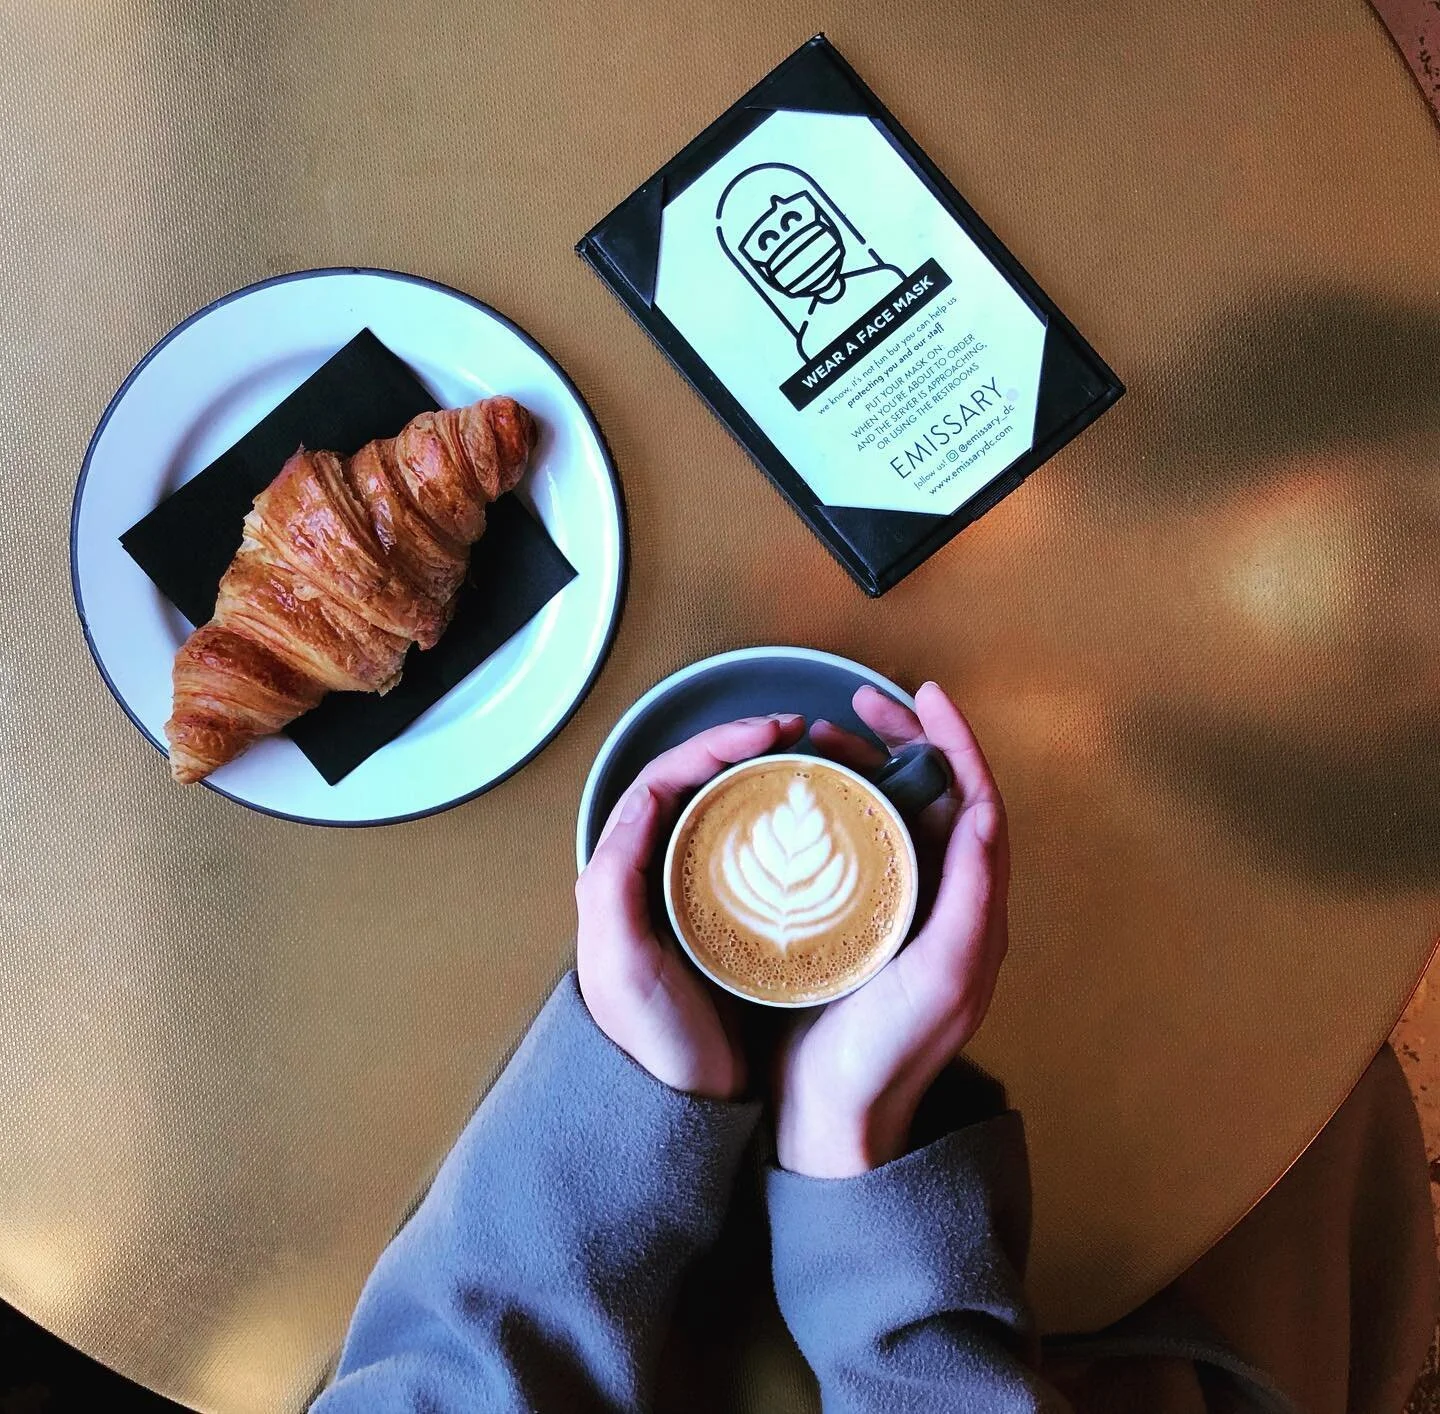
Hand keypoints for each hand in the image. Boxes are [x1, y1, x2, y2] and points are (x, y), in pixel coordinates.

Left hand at [576, 713, 806, 1100]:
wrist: (685, 1110)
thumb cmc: (652, 1042)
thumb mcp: (620, 965)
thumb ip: (614, 885)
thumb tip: (641, 803)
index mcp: (625, 871)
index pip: (667, 780)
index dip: (715, 744)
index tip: (767, 733)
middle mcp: (656, 873)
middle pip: (699, 784)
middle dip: (745, 747)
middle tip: (797, 734)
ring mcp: (696, 894)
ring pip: (727, 812)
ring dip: (764, 778)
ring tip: (810, 763)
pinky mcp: (731, 917)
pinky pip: (753, 852)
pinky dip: (780, 825)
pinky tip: (813, 822)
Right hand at [773, 682, 1009, 1176]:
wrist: (833, 1117)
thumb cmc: (887, 1055)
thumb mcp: (943, 976)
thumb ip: (971, 896)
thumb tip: (983, 812)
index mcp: (973, 908)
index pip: (976, 802)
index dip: (955, 742)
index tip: (921, 698)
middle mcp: (942, 902)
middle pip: (932, 799)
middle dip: (904, 744)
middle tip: (857, 709)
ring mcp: (899, 912)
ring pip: (891, 818)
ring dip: (866, 772)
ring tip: (822, 744)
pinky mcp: (858, 924)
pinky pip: (857, 849)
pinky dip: (836, 813)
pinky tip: (803, 802)